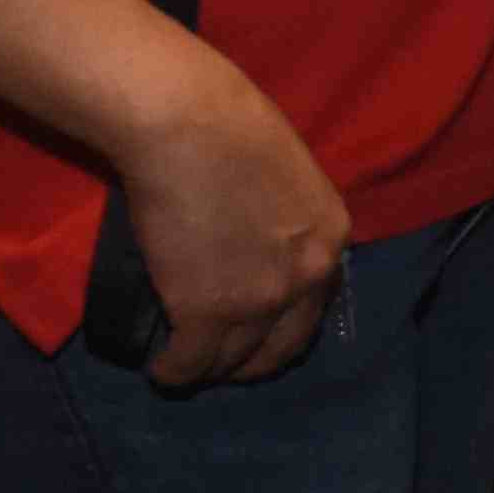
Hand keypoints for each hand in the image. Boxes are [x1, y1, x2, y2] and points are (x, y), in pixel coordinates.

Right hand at [108, 53, 352, 385]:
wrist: (184, 120)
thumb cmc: (227, 122)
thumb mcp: (287, 173)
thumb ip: (286, 219)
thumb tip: (259, 241)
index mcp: (332, 238)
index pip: (315, 304)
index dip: (283, 325)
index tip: (259, 334)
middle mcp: (307, 278)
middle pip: (282, 346)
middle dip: (252, 363)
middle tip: (224, 364)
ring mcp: (259, 301)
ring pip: (234, 361)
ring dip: (209, 370)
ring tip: (187, 369)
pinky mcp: (206, 313)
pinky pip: (190, 363)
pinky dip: (174, 372)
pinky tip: (161, 370)